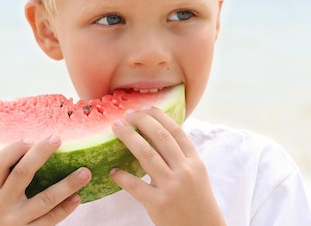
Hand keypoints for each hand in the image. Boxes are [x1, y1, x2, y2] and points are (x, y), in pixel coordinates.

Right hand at [0, 135, 91, 225]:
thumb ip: (8, 181)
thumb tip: (37, 150)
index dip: (14, 149)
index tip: (31, 139)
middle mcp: (1, 205)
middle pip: (22, 174)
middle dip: (41, 153)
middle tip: (57, 138)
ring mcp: (16, 222)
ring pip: (44, 200)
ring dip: (67, 184)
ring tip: (85, 172)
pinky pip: (50, 220)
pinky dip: (65, 208)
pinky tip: (77, 198)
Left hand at [110, 107, 226, 225]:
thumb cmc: (197, 202)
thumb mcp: (197, 175)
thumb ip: (182, 156)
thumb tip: (160, 133)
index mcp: (194, 162)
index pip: (176, 131)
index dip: (159, 116)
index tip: (145, 107)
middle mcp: (184, 171)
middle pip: (160, 137)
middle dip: (141, 121)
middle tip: (127, 114)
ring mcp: (171, 187)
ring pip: (146, 154)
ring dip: (129, 138)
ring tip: (116, 128)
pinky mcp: (158, 204)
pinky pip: (135, 185)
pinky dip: (122, 176)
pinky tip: (113, 171)